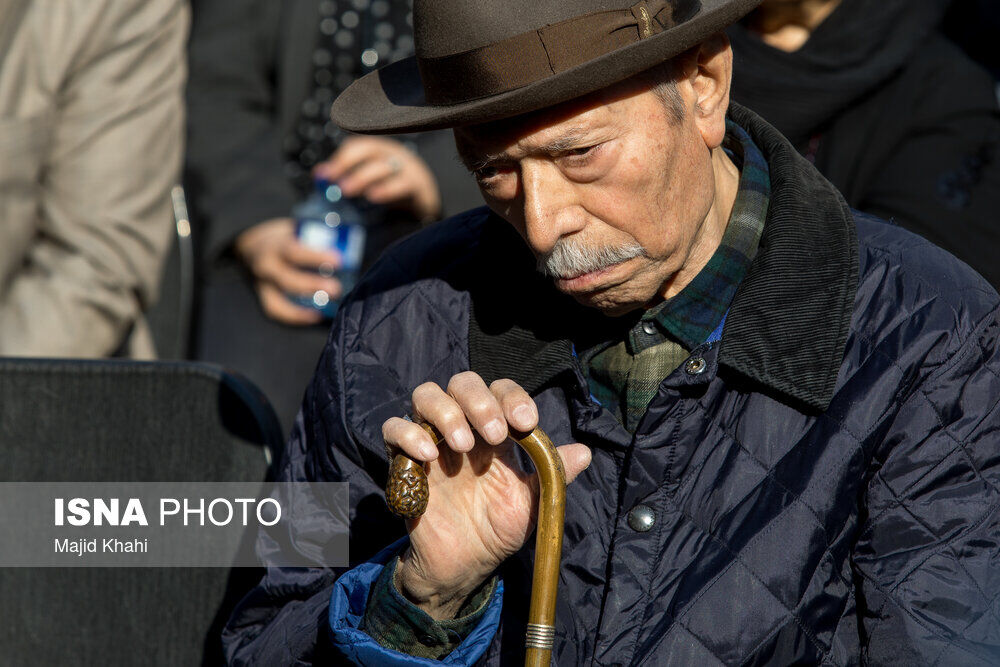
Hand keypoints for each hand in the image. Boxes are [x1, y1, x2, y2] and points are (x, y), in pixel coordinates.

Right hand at [234, 218, 341, 325]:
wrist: (252, 246)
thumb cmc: (285, 237)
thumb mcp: (296, 229)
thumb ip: (316, 236)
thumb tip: (350, 244)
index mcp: (275, 245)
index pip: (294, 252)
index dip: (316, 257)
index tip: (339, 260)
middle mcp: (266, 266)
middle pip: (287, 280)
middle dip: (312, 286)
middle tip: (337, 289)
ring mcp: (262, 285)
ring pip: (277, 302)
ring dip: (301, 310)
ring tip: (326, 310)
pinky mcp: (264, 297)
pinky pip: (276, 312)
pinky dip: (295, 317)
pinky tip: (316, 317)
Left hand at [314, 136, 441, 222]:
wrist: (427, 202)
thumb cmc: (394, 188)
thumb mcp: (370, 180)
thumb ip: (347, 175)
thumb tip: (319, 173)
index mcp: (380, 150)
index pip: (357, 145)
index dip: (339, 158)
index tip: (324, 175)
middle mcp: (393, 153)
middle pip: (369, 150)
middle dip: (348, 164)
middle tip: (333, 182)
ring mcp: (408, 167)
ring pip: (383, 166)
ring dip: (362, 177)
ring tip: (347, 190)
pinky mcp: (419, 185)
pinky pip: (402, 184)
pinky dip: (387, 189)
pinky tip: (374, 196)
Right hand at [381, 372, 591, 619]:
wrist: (464, 565)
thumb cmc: (497, 529)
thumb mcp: (532, 503)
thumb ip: (553, 474)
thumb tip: (584, 452)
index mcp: (493, 431)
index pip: (499, 391)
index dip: (512, 397)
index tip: (526, 421)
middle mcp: (462, 427)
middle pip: (462, 383)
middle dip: (480, 401)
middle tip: (496, 434)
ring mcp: (431, 441)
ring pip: (426, 395)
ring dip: (447, 412)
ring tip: (463, 445)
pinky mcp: (404, 461)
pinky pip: (394, 429)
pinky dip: (410, 433)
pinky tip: (430, 456)